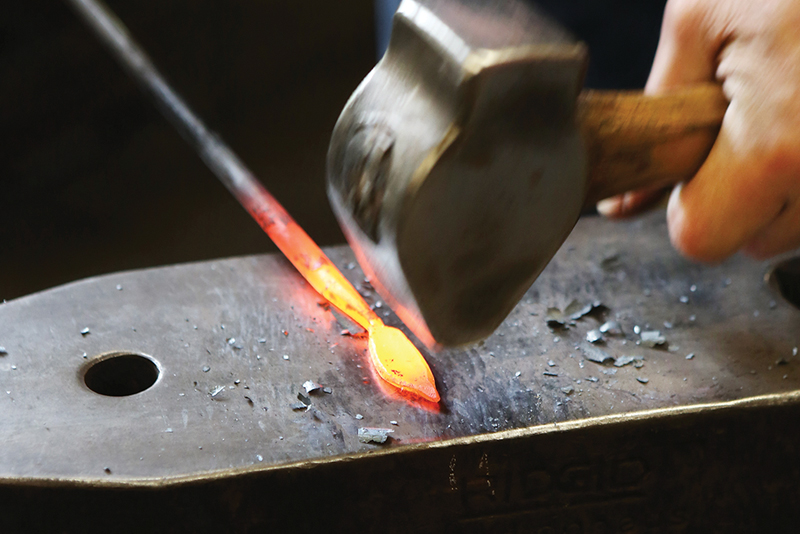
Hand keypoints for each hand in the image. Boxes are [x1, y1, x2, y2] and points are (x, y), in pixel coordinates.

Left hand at [598, 0, 799, 261]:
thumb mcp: (703, 18)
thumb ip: (659, 110)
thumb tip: (622, 198)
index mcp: (778, 147)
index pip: (701, 238)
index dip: (687, 206)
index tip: (693, 166)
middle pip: (755, 240)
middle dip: (738, 197)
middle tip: (747, 125)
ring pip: (798, 228)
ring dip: (784, 189)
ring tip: (788, 112)